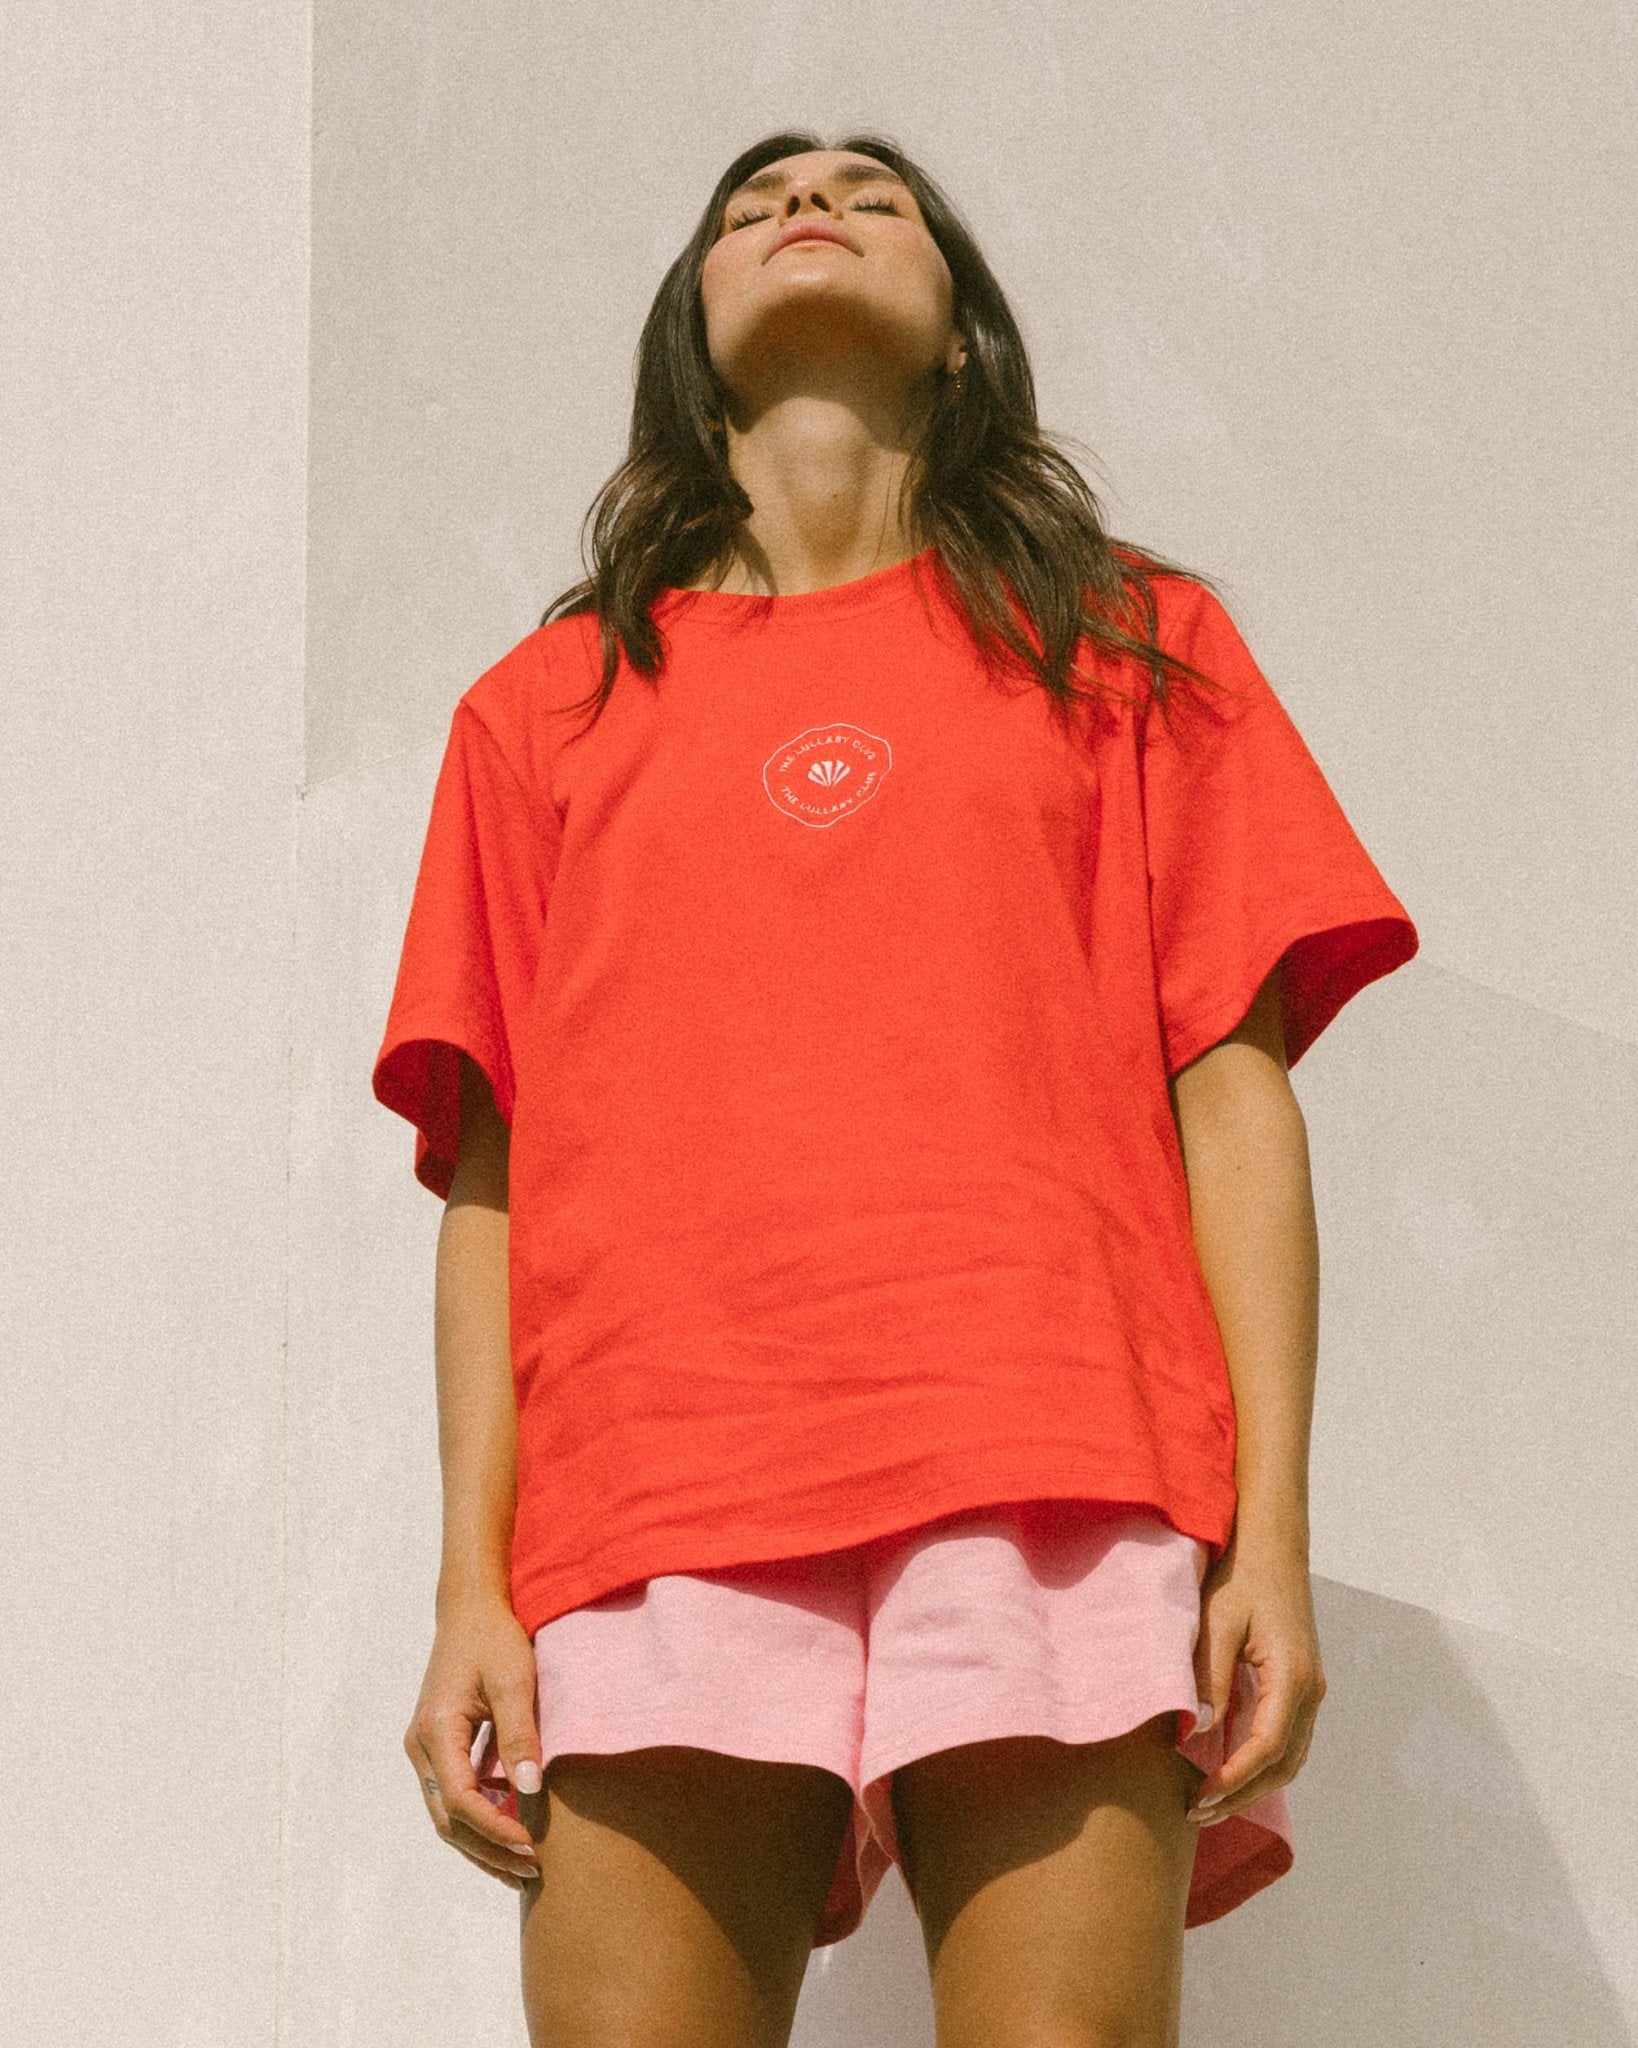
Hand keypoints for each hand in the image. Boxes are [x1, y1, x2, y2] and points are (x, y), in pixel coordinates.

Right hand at [404, 1592, 544, 1890]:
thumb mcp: (514, 1681)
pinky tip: (512, 1828)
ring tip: (523, 1865)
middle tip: (532, 1871)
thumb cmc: (494, 1639)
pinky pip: (453, 1795)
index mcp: (435, 1732)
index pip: (462, 1802)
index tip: (533, 1846)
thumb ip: (520, 1736)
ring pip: (447, 1814)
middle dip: (488, 1851)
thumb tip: (530, 1792)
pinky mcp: (437, 1746)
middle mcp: (421, 1747)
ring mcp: (425, 1748)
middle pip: (448, 1820)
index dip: (496, 1830)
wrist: (470, 1608)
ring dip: (482, 1843)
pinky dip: (479, 1819)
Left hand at [1185, 1536, 1325, 1826]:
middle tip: (1197, 1813)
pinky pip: (1286, 1739)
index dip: (1233, 1780)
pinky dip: (1261, 1764)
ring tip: (1209, 1803)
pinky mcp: (1300, 1686)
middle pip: (1283, 1765)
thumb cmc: (1241, 1577)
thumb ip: (1209, 1679)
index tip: (1199, 1798)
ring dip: (1253, 1785)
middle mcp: (1310, 1691)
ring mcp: (1310, 1690)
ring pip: (1289, 1758)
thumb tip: (1198, 1737)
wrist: (1272, 1545)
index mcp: (1292, 1676)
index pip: (1266, 1747)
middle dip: (1243, 1796)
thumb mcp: (1216, 1622)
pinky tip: (1228, 1771)